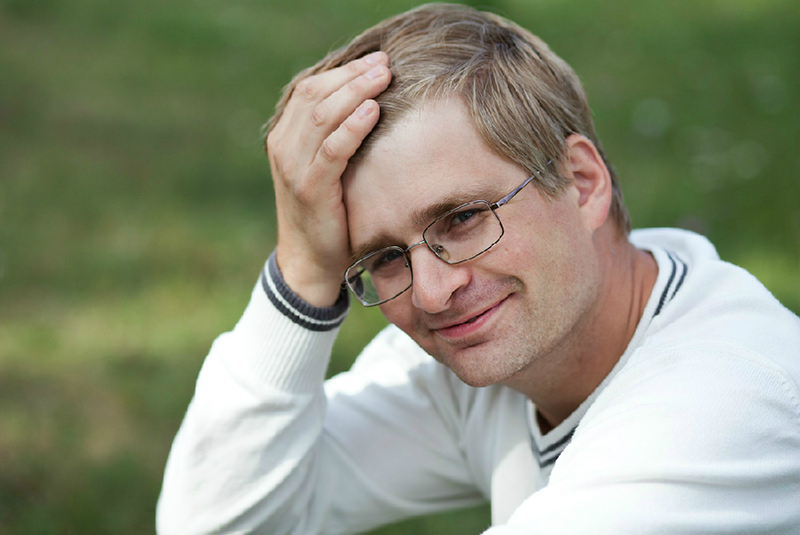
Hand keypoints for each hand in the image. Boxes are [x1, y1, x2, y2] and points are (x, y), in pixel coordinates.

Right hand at [266, 52, 390, 306]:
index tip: (375, 60)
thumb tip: (368, 101)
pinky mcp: (310, 189)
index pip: (312, 89)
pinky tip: (373, 111)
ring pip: (323, 116)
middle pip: (317, 95)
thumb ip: (333, 136)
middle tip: (385, 63)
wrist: (309, 260)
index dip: (344, 71)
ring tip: (384, 77)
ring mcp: (293, 167)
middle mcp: (283, 146)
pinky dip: (353, 127)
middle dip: (353, 75)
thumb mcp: (324, 167)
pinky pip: (332, 150)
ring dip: (356, 92)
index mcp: (285, 136)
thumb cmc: (327, 211)